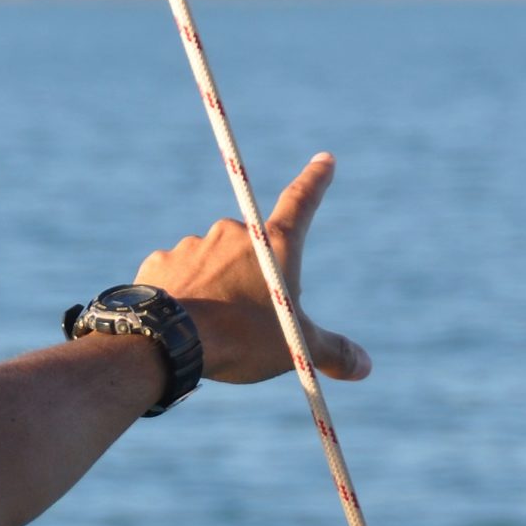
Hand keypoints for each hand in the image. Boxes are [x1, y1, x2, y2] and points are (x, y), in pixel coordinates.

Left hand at [136, 153, 370, 385]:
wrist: (168, 341)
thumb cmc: (241, 338)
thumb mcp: (296, 347)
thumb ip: (332, 352)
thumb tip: (364, 366)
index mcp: (274, 244)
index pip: (302, 201)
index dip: (316, 180)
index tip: (323, 159)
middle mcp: (233, 232)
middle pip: (253, 249)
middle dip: (254, 276)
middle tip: (249, 318)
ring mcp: (193, 243)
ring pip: (213, 262)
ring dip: (217, 284)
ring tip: (214, 325)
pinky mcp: (161, 261)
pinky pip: (179, 274)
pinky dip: (184, 292)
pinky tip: (183, 319)